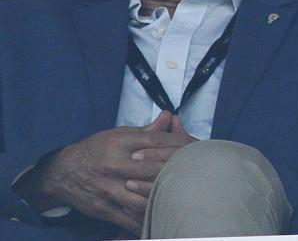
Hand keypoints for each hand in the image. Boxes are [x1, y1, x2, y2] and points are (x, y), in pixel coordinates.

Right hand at [22, 112, 193, 233]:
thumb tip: (169, 116)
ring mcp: (110, 188)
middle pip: (154, 168)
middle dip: (178, 170)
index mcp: (121, 143)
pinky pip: (129, 217)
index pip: (156, 142)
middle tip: (198, 173)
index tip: (197, 148)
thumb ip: (146, 131)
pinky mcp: (104, 208)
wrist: (62, 173)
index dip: (180, 145)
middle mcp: (116, 165)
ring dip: (164, 197)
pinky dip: (146, 219)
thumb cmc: (96, 150)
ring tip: (184, 196)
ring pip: (143, 196)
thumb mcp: (118, 135)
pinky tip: (162, 217)